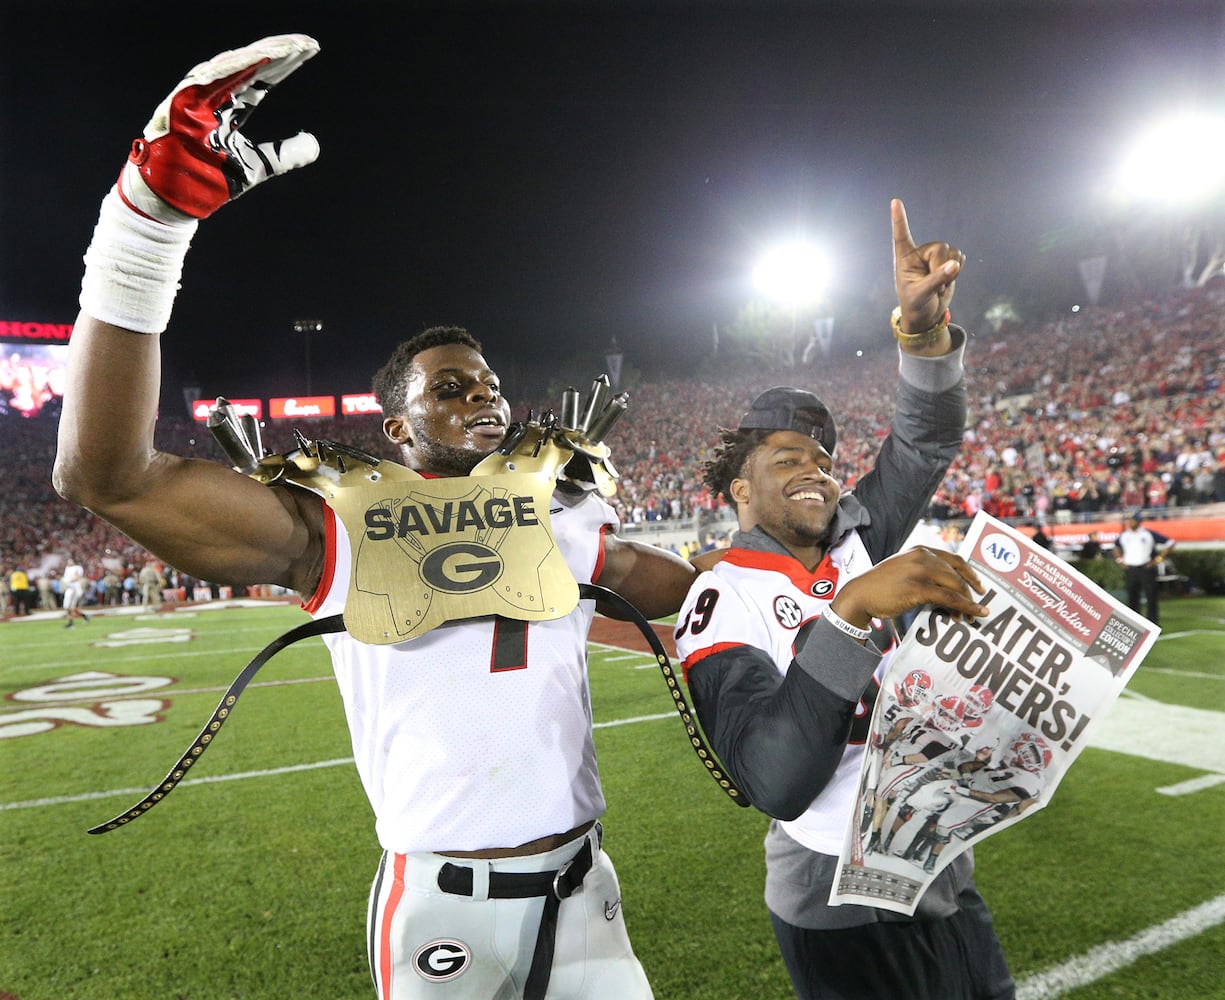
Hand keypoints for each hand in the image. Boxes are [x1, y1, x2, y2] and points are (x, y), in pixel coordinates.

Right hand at [121, 34, 320, 219]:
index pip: (262, 79)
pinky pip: (210, 77)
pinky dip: (235, 66)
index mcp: (229, 106)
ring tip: (291, 47)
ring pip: (233, 65)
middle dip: (280, 53)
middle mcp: (213, 95)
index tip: (311, 50)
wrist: (178, 200)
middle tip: (309, 44)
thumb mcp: (260, 166)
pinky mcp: (181, 100)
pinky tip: (261, 57)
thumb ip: (286, 154)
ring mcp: (196, 95)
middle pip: (251, 66)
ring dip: (262, 54)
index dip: (286, 65)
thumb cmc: (210, 181)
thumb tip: (314, 144)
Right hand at [829, 545, 987, 626]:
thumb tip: (945, 588)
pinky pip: (949, 598)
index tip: (979, 586)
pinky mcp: (917, 588)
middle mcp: (922, 557)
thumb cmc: (880, 585)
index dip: (970, 573)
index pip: (954, 559)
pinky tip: (970, 616)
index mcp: (920, 550)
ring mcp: (920, 572)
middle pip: (958, 573)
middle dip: (971, 591)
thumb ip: (922, 571)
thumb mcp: (903, 569)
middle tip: (979, 605)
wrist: (860, 594)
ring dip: (968, 602)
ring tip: (974, 616)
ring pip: (955, 585)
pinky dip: (964, 607)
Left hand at [891, 198, 964, 332]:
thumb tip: (955, 263)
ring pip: (952, 252)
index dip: (899, 219)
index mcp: (905, 258)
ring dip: (950, 272)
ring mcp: (934, 256)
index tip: (895, 202)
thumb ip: (937, 279)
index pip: (901, 236)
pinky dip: (957, 271)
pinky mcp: (947, 261)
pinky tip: (948, 280)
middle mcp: (919, 253)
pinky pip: (959, 258)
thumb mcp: (922, 294)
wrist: (926, 314)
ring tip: (939, 286)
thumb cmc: (916, 304)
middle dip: (942, 268)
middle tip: (936, 286)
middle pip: (940, 248)